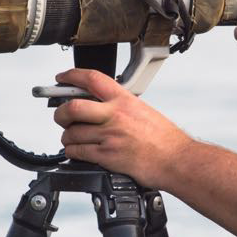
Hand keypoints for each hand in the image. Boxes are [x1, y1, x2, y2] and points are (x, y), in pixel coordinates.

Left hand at [51, 68, 191, 189]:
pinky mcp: (107, 156)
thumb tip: (99, 105)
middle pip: (73, 107)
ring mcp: (110, 136)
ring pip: (72, 132)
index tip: (62, 78)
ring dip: (67, 136)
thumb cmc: (165, 138)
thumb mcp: (142, 110)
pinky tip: (77, 150)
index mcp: (124, 100)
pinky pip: (77, 151)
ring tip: (73, 138)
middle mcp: (115, 116)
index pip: (91, 79)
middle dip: (60, 112)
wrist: (176, 160)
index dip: (71, 76)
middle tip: (61, 115)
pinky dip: (72, 151)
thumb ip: (119, 105)